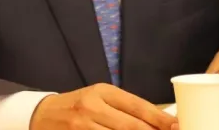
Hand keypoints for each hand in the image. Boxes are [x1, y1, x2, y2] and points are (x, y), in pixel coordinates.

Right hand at [30, 83, 177, 129]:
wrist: (42, 115)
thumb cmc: (78, 106)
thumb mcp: (100, 98)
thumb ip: (124, 108)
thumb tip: (158, 121)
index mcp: (103, 92)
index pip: (137, 106)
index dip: (160, 119)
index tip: (176, 126)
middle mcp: (92, 107)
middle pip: (130, 126)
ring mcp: (82, 126)